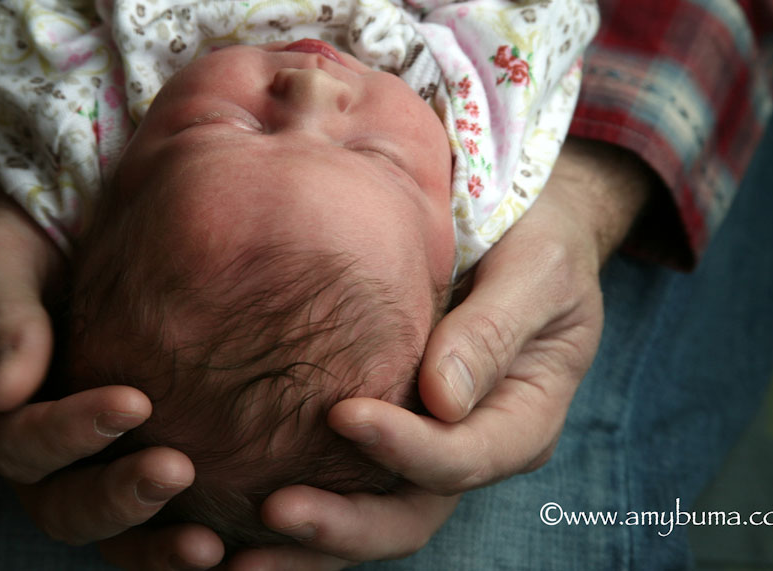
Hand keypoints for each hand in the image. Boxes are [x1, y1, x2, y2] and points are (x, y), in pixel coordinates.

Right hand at [0, 144, 223, 569]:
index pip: (13, 441)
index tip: (136, 402)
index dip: (68, 432)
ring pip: (103, 523)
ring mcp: (75, 457)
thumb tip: (7, 391)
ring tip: (207, 546)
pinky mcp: (124, 450)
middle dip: (116, 496)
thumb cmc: (16, 232)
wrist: (62, 217)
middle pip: (57, 503)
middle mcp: (22, 446)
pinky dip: (176, 533)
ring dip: (152, 537)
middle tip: (177, 471)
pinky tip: (227, 541)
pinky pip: (146, 511)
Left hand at [236, 138, 651, 567]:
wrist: (526, 233)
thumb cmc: (538, 245)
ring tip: (234, 553)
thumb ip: (493, 331)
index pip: (461, 458)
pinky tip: (235, 508)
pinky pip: (343, 479)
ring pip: (370, 514)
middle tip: (273, 510)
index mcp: (519, 422)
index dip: (403, 448)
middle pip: (409, 514)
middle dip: (343, 524)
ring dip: (309, 539)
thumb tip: (442, 400)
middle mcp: (470, 448)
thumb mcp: (535, 273)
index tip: (341, 414)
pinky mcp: (385, 426)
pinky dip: (301, 501)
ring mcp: (425, 444)